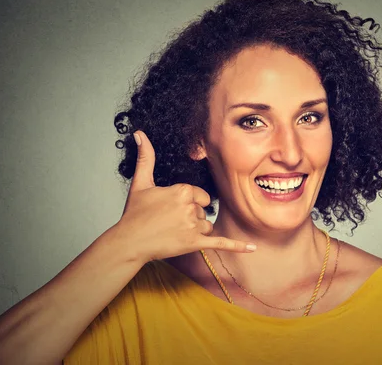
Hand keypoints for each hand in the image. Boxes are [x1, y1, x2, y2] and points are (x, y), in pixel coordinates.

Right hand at [115, 130, 255, 263]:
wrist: (129, 242)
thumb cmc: (134, 214)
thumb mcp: (141, 183)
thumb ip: (145, 157)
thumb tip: (139, 133)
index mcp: (182, 190)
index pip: (199, 195)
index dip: (187, 203)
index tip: (169, 209)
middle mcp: (190, 206)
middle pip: (203, 210)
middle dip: (191, 217)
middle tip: (169, 222)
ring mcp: (193, 225)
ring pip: (207, 226)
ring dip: (195, 231)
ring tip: (174, 233)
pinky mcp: (195, 243)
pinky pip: (221, 243)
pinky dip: (237, 246)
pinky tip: (253, 247)